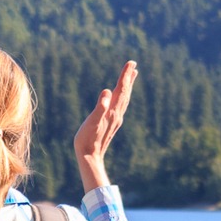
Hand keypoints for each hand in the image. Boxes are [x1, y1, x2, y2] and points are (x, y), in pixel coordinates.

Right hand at [75, 61, 136, 191]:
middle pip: (125, 92)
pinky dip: (123, 97)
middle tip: (133, 65)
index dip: (125, 75)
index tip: (130, 63)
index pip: (121, 89)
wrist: (90, 157)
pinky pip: (120, 106)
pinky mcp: (112, 123)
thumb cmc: (87, 139)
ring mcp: (116, 119)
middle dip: (129, 78)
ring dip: (128, 87)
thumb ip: (100, 106)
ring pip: (124, 99)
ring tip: (131, 77)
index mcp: (113, 111)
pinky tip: (120, 98)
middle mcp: (117, 114)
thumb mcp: (92, 121)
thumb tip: (107, 92)